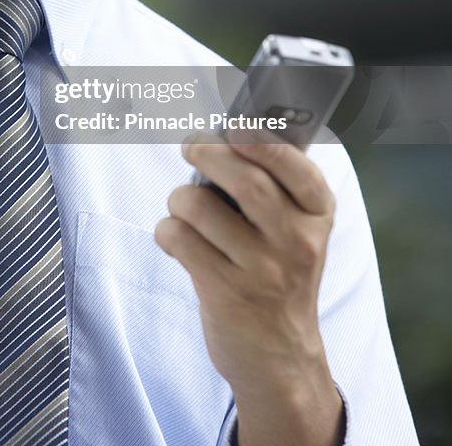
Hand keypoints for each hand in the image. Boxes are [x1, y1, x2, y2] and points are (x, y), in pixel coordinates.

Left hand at [154, 136, 344, 445]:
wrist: (281, 358)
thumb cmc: (280, 277)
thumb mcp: (297, 232)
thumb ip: (274, 186)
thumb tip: (222, 135)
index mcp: (317, 216)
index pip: (298, 168)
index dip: (264, 140)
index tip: (235, 126)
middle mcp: (296, 242)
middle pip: (245, 179)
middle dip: (207, 152)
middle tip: (192, 146)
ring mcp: (261, 270)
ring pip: (201, 206)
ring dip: (179, 197)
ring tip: (183, 206)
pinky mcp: (225, 292)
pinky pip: (180, 238)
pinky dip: (167, 230)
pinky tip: (176, 239)